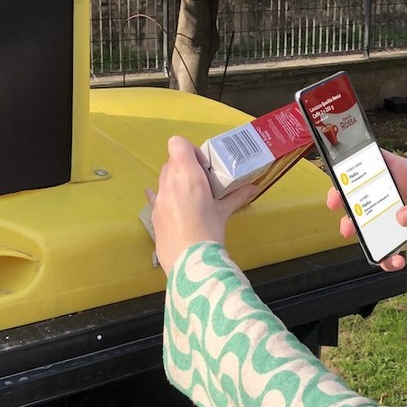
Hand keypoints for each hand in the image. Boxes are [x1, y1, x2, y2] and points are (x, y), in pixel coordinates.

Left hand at [146, 136, 259, 273]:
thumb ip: (237, 196)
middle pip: (171, 160)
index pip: (177, 144)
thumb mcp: (224, 212)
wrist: (188, 262)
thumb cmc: (209, 232)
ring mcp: (159, 198)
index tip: (203, 165)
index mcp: (188, 175)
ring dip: (176, 180)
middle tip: (202, 181)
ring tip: (191, 197)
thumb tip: (253, 188)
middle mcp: (169, 182)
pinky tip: (171, 203)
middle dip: (185, 166)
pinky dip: (163, 195)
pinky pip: (155, 195)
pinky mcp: (153, 213)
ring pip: (164, 177)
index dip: (190, 150)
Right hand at [328, 150, 406, 271]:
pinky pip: (382, 247)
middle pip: (361, 193)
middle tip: (338, 207)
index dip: (356, 164)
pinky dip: (384, 257)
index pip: (376, 163)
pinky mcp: (396, 238)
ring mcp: (392, 217)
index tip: (343, 174)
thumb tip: (402, 217)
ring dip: (359, 232)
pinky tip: (395, 261)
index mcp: (404, 174)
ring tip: (362, 240)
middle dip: (346, 200)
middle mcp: (393, 194)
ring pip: (366, 222)